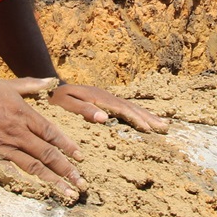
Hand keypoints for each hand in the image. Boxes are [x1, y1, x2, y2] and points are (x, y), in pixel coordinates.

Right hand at [0, 77, 86, 201]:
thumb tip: (52, 81)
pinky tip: (39, 195)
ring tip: (68, 194)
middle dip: (68, 170)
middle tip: (83, 184)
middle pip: (47, 153)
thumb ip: (29, 85)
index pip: (51, 132)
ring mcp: (2, 147)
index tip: (81, 158)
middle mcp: (15, 131)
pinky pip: (11, 174)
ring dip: (54, 182)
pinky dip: (26, 185)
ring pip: (34, 167)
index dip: (68, 146)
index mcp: (21, 113)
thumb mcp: (2, 85)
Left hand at [50, 82, 169, 132]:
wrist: (51, 87)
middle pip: (132, 107)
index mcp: (99, 97)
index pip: (122, 109)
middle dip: (149, 117)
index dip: (136, 119)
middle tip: (165, 127)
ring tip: (163, 125)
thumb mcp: (65, 103)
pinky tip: (145, 121)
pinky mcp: (106, 102)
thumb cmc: (55, 98)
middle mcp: (106, 96)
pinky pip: (126, 108)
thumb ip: (83, 110)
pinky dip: (138, 114)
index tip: (148, 129)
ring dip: (147, 116)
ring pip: (131, 107)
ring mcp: (107, 98)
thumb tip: (104, 118)